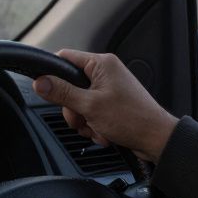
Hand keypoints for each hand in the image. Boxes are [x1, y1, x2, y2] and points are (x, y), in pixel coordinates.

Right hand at [33, 49, 177, 161]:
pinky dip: (93, 124)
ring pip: (79, 102)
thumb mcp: (90, 106)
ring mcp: (109, 88)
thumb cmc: (132, 119)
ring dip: (84, 120)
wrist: (157, 139)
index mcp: (101, 64)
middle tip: (80, 119)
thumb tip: (40, 82)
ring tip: (97, 129)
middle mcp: (106, 72)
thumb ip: (62, 93)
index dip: (53, 74)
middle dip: (72, 108)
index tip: (47, 90)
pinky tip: (103, 132)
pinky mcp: (112, 103)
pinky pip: (91, 111)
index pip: (65, 58)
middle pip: (70, 86)